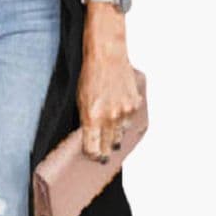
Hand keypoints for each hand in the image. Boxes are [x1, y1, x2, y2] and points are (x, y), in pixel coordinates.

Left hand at [78, 12, 143, 161]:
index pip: (93, 148)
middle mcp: (109, 118)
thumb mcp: (80, 100)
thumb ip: (86, 120)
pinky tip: (120, 122)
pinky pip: (130, 120)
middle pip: (107, 145)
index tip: (92, 157)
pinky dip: (125, 122)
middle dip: (104, 152)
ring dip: (115, 139)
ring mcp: (124, 112)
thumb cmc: (90, 76)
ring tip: (112, 143)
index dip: (92, 155)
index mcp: (92, 118)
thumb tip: (90, 136)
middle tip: (103, 159)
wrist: (107, 57)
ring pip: (120, 135)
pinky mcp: (134, 104)